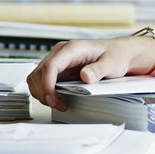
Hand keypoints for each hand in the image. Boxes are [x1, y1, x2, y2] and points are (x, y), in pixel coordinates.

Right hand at [26, 37, 148, 110]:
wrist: (118, 53)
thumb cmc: (115, 55)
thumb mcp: (112, 63)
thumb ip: (99, 69)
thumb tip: (85, 76)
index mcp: (72, 49)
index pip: (50, 66)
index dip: (47, 84)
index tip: (52, 99)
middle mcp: (61, 53)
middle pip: (38, 73)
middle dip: (43, 92)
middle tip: (58, 105)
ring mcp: (58, 61)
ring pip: (36, 78)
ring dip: (42, 93)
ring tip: (59, 104)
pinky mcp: (58, 69)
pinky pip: (42, 81)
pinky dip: (45, 92)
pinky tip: (57, 99)